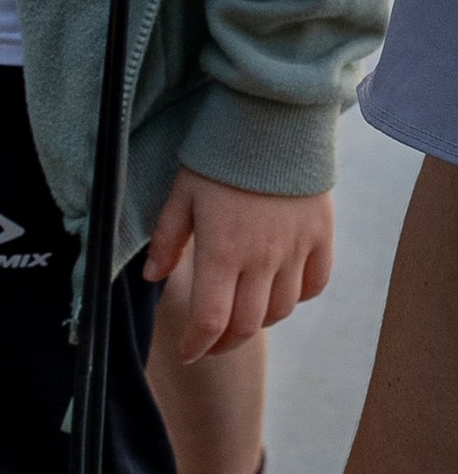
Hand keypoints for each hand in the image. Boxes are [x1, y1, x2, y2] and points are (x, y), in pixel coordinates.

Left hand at [143, 171, 333, 358]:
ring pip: (281, 309)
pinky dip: (297, 298)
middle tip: (208, 343)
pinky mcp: (321, 236)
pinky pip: (315, 284)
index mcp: (221, 251)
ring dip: (258, 322)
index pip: (211, 320)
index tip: (186, 352)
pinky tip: (279, 292)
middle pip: (247, 325)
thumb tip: (151, 277)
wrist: (273, 121)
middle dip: (224, 343)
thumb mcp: (181, 194)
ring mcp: (295, 249)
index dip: (197, 344)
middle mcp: (262, 258)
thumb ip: (166, 239)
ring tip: (240, 316)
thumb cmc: (219, 156)